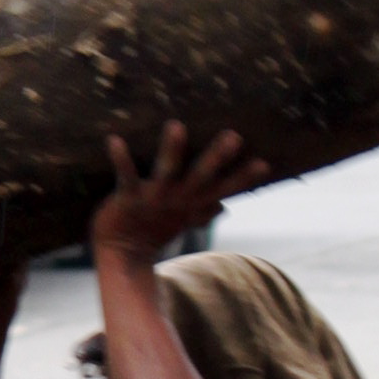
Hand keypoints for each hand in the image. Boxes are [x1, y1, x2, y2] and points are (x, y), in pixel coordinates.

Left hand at [91, 118, 265, 270]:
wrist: (122, 253)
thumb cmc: (154, 228)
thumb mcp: (184, 219)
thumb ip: (204, 210)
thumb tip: (225, 206)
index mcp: (192, 203)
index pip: (224, 189)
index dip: (243, 178)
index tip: (264, 163)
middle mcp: (177, 199)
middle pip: (201, 176)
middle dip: (217, 157)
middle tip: (234, 136)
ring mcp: (153, 198)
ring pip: (166, 171)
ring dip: (171, 150)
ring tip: (176, 126)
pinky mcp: (127, 198)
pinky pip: (125, 176)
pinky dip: (120, 158)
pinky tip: (114, 140)